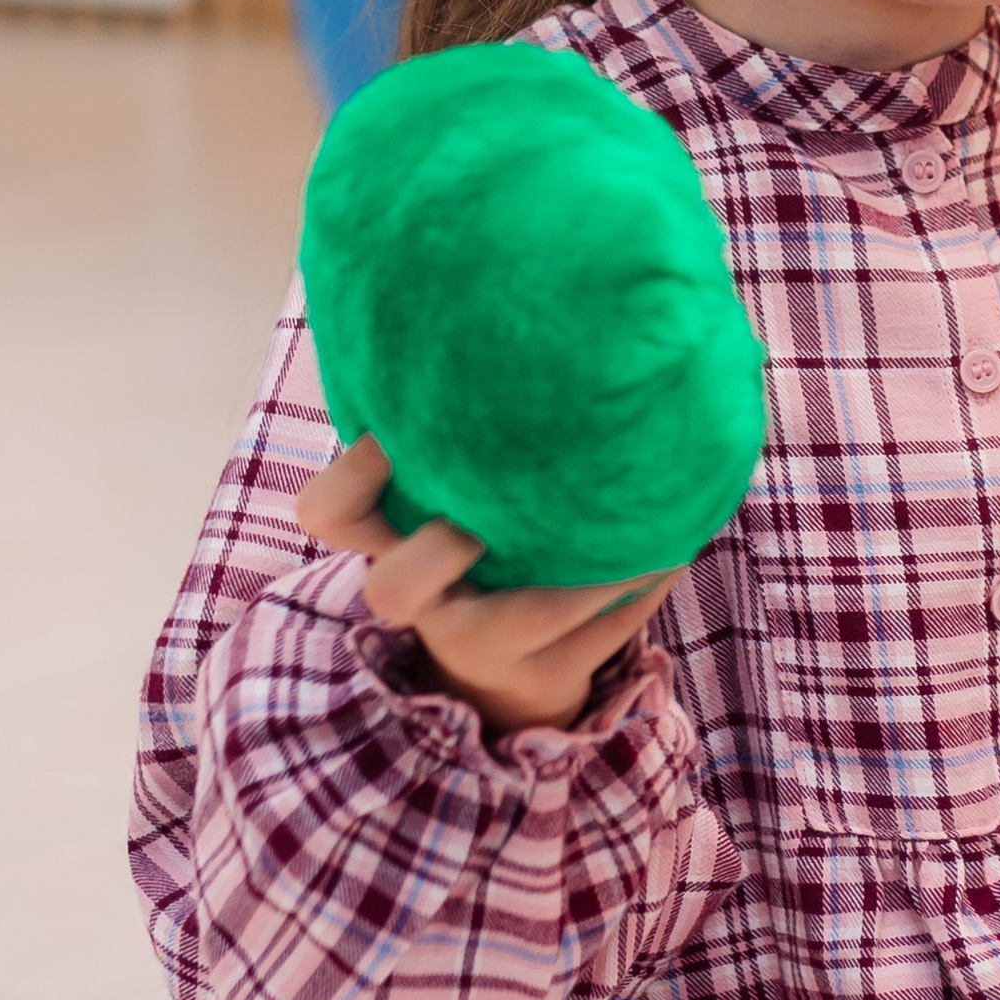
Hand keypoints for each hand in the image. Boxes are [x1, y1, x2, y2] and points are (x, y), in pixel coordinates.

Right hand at [299, 438, 678, 735]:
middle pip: (392, 589)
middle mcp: (424, 602)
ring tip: (649, 508)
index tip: (405, 425)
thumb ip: (457, 448)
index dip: (354, 470)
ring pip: (536, 612)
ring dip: (597, 560)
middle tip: (508, 501)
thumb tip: (511, 324)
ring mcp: (480, 647)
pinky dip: (646, 580)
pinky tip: (672, 542)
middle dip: (449, 543)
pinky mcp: (546, 674)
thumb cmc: (477, 554)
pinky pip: (607, 630)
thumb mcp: (446, 508)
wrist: (507, 675)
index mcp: (388, 544)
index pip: (328, 513)